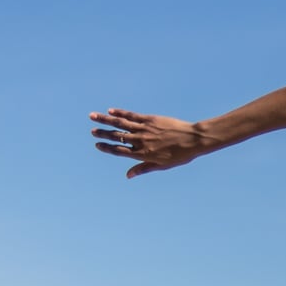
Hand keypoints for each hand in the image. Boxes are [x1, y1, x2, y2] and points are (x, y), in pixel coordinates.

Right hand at [89, 108, 208, 177]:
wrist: (193, 139)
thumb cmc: (180, 155)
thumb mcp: (161, 165)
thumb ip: (143, 168)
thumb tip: (128, 175)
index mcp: (142, 154)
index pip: (119, 151)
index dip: (107, 148)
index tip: (97, 145)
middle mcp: (140, 141)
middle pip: (117, 136)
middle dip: (103, 133)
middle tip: (92, 131)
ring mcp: (144, 129)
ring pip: (120, 123)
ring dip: (105, 119)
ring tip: (93, 116)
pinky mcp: (150, 119)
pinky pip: (132, 115)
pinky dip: (120, 112)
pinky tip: (111, 110)